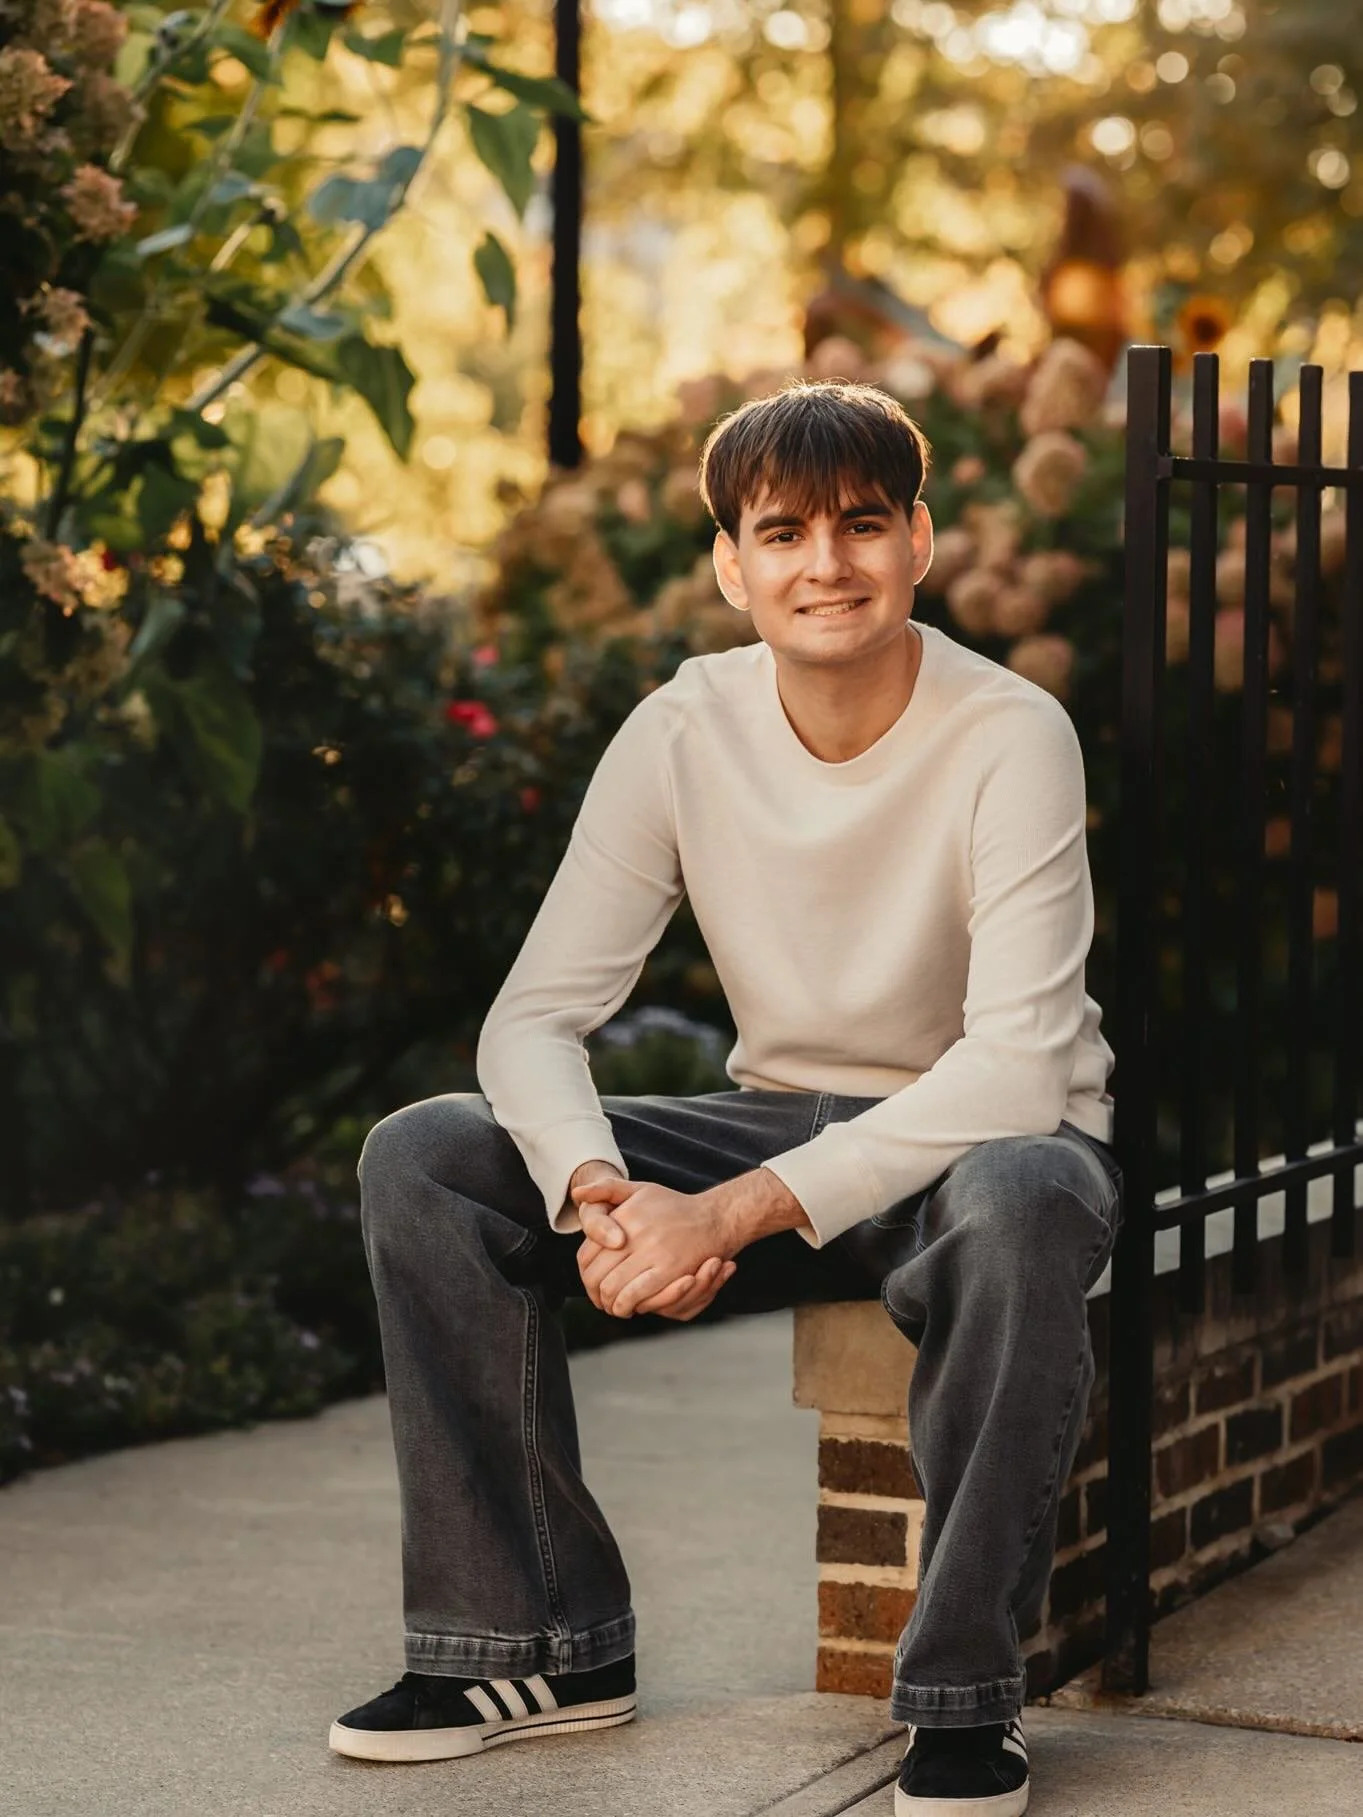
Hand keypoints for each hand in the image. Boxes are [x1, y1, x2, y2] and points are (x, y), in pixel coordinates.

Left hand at [572, 1176, 736, 1318]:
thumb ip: (607, 1189)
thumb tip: (577, 1193)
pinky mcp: (669, 1269)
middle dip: (594, 1293)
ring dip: (609, 1303)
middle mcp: (634, 1233)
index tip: (592, 1282)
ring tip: (613, 1306)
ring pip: (612, 1288)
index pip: (587, 1254)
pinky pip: (635, 1295)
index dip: (585, 1274)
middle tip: (600, 1300)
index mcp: (624, 1216)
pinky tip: (629, 1308)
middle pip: (596, 1275)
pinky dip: (626, 1305)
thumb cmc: (674, 1207)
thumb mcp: (640, 1189)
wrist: (714, 1219)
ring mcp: (652, 1251)